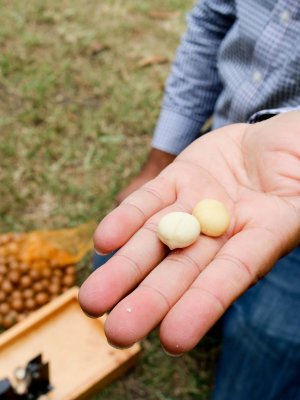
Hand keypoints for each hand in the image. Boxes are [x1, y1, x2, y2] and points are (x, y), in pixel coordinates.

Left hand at [79, 111, 299, 354]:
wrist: (275, 141)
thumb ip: (298, 212)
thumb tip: (293, 221)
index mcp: (264, 237)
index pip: (231, 276)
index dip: (203, 305)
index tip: (173, 339)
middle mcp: (222, 230)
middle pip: (182, 269)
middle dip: (150, 299)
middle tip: (117, 333)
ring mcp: (196, 204)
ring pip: (156, 239)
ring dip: (124, 268)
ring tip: (92, 300)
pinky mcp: (178, 178)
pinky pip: (150, 200)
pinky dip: (126, 219)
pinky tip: (102, 241)